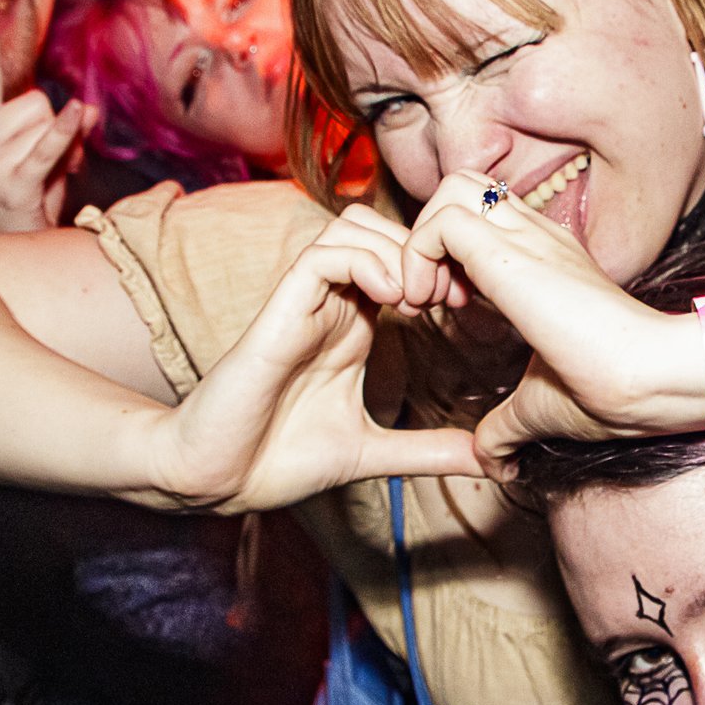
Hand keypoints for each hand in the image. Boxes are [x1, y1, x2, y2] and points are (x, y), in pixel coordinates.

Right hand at [0, 0, 94, 232]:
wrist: (11, 243)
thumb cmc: (28, 191)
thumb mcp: (40, 149)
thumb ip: (60, 125)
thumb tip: (86, 107)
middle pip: (33, 99)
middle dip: (51, 125)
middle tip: (41, 159)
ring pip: (45, 121)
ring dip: (59, 146)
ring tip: (44, 176)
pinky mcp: (9, 181)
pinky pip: (48, 146)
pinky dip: (66, 132)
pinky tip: (77, 113)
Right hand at [143, 205, 481, 511]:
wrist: (217, 479)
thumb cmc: (279, 459)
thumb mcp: (373, 452)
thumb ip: (428, 451)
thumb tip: (487, 462)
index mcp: (354, 325)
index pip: (402, 258)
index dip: (441, 266)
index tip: (471, 306)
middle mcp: (331, 304)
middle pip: (382, 226)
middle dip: (426, 248)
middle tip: (452, 296)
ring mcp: (304, 303)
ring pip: (353, 227)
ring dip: (397, 251)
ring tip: (420, 301)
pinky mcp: (279, 311)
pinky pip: (322, 256)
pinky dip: (364, 263)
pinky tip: (391, 301)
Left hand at [398, 172, 704, 471]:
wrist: (654, 378)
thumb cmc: (615, 391)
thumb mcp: (542, 407)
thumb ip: (508, 426)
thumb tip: (492, 459)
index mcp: (546, 262)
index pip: (482, 219)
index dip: (449, 256)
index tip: (448, 310)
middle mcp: (536, 237)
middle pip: (465, 185)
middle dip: (429, 235)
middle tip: (433, 296)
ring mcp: (527, 238)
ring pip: (451, 187)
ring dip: (422, 240)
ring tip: (429, 298)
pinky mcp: (511, 253)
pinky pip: (442, 220)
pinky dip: (418, 256)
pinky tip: (432, 305)